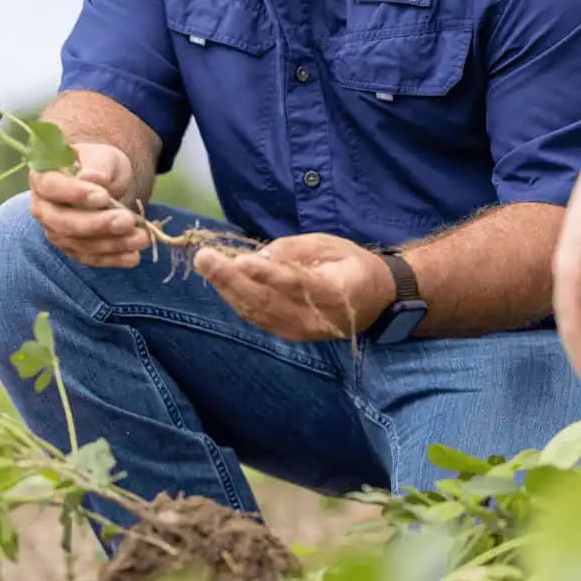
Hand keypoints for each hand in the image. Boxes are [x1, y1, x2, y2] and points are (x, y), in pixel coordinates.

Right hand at [28, 140, 148, 267]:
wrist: (104, 182)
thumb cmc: (98, 164)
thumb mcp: (102, 156)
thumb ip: (97, 165)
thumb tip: (89, 178)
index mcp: (43, 177)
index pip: (52, 187)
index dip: (76, 194)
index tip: (104, 197)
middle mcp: (43, 208)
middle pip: (63, 222)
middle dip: (97, 224)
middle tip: (127, 221)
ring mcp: (55, 232)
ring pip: (79, 243)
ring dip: (112, 243)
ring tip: (141, 238)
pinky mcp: (72, 249)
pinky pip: (90, 257)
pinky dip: (113, 259)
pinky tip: (133, 256)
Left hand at [194, 233, 394, 341]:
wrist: (375, 301)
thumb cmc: (352, 265)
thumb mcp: (330, 245)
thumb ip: (295, 251)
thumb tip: (258, 255)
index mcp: (335, 292)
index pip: (296, 284)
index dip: (267, 274)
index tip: (240, 260)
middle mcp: (315, 318)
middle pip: (268, 301)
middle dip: (231, 279)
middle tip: (205, 257)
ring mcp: (300, 331)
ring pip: (257, 312)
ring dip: (228, 289)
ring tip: (206, 264)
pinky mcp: (289, 334)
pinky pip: (258, 317)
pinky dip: (237, 299)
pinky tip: (220, 281)